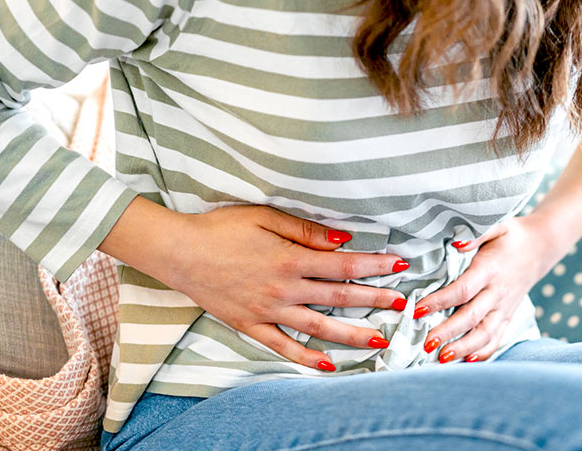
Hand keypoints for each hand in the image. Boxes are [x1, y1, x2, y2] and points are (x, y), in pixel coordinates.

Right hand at [155, 203, 410, 371]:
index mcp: (289, 258)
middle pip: (339, 297)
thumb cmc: (221, 228)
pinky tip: (329, 365)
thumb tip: (344, 240)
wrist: (178, 252)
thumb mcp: (265, 217)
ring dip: (352, 334)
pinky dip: (307, 357)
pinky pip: (283, 346)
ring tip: (380, 339)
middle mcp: (283, 288)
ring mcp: (267, 310)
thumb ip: (306, 230)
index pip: (343, 265)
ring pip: (318, 327)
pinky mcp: (250, 325)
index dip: (375, 265)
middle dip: (375, 300)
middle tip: (403, 304)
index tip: (401, 265)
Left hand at [413, 215, 566, 362]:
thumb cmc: (511, 235)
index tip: (417, 310)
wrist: (541, 246)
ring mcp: (505, 307)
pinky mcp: (508, 315)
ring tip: (442, 359)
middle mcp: (498, 292)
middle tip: (426, 344)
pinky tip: (466, 362)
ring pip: (485, 333)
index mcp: (491, 269)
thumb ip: (475, 234)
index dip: (440, 301)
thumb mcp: (496, 225)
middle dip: (448, 332)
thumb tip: (456, 244)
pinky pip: (497, 338)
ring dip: (464, 348)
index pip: (463, 289)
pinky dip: (483, 352)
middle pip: (472, 317)